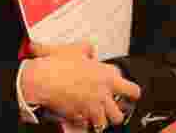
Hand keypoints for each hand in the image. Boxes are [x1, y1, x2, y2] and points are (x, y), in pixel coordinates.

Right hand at [21, 41, 140, 131]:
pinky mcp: (79, 117)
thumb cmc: (58, 65)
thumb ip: (87, 49)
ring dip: (99, 119)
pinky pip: (85, 125)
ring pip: (104, 123)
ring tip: (93, 114)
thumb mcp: (75, 49)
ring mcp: (91, 108)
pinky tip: (79, 115)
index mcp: (107, 78)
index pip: (132, 90)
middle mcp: (102, 95)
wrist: (43, 79)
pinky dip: (83, 122)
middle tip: (109, 108)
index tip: (129, 93)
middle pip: (119, 114)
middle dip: (115, 112)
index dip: (131, 92)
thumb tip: (89, 49)